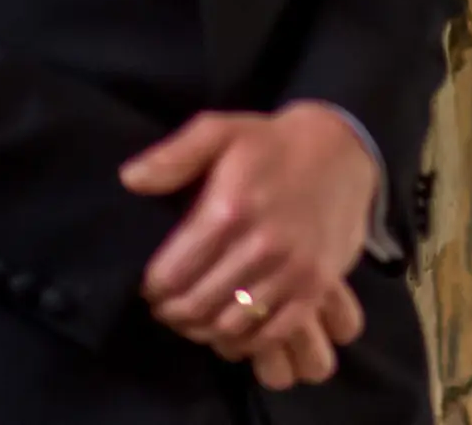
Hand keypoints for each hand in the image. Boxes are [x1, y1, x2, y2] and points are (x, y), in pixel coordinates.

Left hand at [121, 102, 381, 372]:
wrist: (342, 150)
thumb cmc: (271, 143)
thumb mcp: (220, 131)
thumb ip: (173, 156)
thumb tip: (129, 180)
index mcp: (229, 209)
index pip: (171, 275)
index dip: (152, 288)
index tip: (150, 287)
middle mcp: (261, 245)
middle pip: (196, 305)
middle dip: (173, 312)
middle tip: (168, 307)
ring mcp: (293, 269)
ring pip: (229, 325)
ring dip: (204, 330)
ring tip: (195, 317)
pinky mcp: (316, 286)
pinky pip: (271, 334)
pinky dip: (244, 340)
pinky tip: (231, 326)